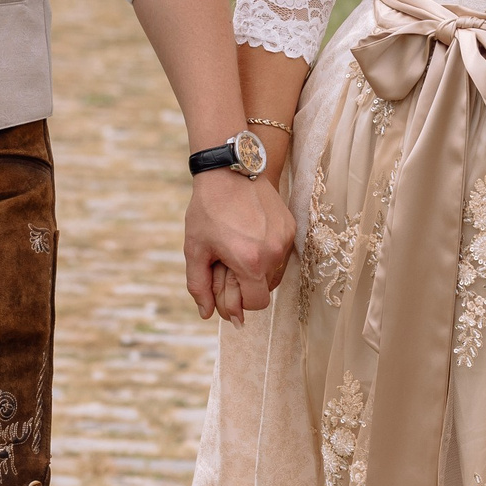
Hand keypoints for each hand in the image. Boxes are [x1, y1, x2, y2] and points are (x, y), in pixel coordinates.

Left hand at [184, 170, 295, 323]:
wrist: (229, 171)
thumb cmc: (208, 210)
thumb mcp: (195, 249)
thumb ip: (199, 286)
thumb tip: (206, 314)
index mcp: (250, 263)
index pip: (256, 304)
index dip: (239, 302)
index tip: (225, 287)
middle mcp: (273, 254)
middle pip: (265, 291)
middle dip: (246, 286)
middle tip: (227, 266)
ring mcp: (285, 240)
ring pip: (274, 274)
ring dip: (257, 271)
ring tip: (238, 249)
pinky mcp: (291, 228)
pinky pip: (280, 255)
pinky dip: (266, 255)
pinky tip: (249, 238)